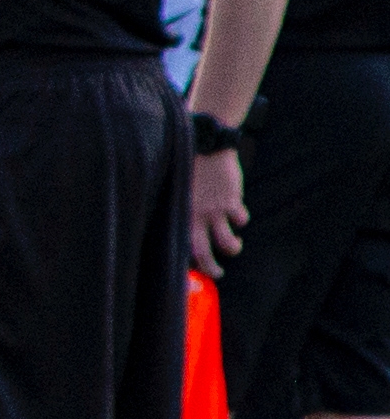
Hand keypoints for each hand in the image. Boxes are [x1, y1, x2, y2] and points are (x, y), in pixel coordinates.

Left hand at [190, 146, 246, 278]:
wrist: (204, 144)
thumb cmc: (186, 166)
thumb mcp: (176, 189)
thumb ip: (181, 208)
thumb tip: (183, 226)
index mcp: (179, 215)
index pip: (181, 246)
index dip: (186, 261)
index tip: (191, 270)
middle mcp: (195, 217)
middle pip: (203, 253)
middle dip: (211, 268)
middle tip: (217, 274)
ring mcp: (214, 210)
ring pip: (228, 243)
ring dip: (233, 248)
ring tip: (233, 245)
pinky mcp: (231, 200)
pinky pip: (241, 220)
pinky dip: (242, 220)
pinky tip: (238, 215)